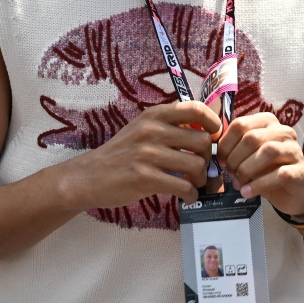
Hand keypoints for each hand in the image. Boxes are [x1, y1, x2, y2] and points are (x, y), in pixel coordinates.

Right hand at [67, 101, 220, 207]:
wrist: (89, 176)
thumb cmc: (121, 153)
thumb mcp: (142, 128)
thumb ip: (169, 125)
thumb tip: (207, 130)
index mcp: (154, 115)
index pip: (195, 108)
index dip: (213, 122)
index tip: (214, 136)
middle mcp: (152, 130)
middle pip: (203, 140)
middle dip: (208, 158)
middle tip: (202, 167)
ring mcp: (148, 154)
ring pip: (197, 165)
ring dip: (201, 179)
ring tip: (193, 183)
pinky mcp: (145, 178)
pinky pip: (184, 186)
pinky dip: (191, 194)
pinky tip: (185, 195)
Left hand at [217, 112, 303, 217]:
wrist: (292, 191)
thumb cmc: (266, 170)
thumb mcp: (248, 156)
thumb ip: (234, 150)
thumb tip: (218, 155)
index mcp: (267, 122)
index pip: (241, 124)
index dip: (226, 142)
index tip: (221, 158)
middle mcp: (283, 131)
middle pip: (253, 137)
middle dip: (235, 158)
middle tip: (230, 172)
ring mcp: (294, 150)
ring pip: (268, 151)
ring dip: (247, 169)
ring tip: (238, 182)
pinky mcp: (300, 171)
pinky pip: (279, 174)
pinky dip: (259, 184)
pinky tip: (247, 192)